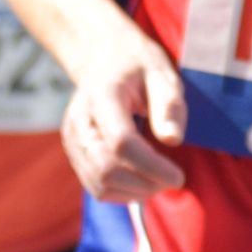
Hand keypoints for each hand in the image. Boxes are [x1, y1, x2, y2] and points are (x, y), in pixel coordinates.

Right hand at [61, 21, 185, 200]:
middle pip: (106, 168)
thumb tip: (172, 139)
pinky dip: (121, 193)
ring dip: (134, 192)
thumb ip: (168, 105)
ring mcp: (72, 137)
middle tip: (172, 180)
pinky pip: (95, 186)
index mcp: (102, 95)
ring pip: (99, 183)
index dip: (152, 166)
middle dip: (144, 184)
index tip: (179, 176)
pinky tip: (141, 182)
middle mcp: (79, 118)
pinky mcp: (74, 151)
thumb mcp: (162, 75)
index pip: (121, 142)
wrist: (103, 58)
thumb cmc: (138, 67)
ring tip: (158, 181)